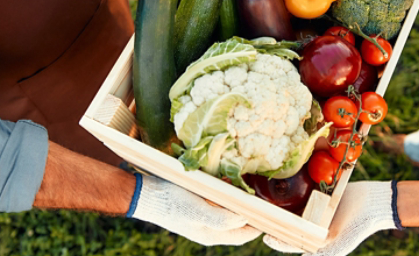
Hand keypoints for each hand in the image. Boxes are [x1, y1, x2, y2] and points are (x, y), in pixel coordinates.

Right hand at [127, 173, 260, 245]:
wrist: (145, 195)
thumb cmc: (171, 203)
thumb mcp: (196, 211)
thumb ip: (220, 218)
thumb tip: (244, 218)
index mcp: (212, 235)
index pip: (245, 234)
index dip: (260, 223)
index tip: (272, 209)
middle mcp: (210, 229)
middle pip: (240, 225)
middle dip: (253, 212)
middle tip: (264, 196)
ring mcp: (204, 217)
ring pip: (231, 212)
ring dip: (241, 202)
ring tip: (252, 189)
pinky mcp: (198, 205)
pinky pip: (219, 203)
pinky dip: (228, 195)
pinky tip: (230, 182)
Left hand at [264, 181, 400, 255]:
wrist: (376, 202)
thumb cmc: (360, 226)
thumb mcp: (341, 244)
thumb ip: (324, 255)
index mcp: (317, 239)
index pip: (293, 241)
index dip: (279, 240)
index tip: (265, 237)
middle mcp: (314, 224)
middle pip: (291, 223)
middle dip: (276, 221)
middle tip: (257, 217)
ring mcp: (317, 208)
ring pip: (294, 207)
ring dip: (281, 205)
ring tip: (264, 200)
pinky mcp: (320, 192)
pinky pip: (304, 191)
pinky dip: (294, 189)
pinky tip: (281, 185)